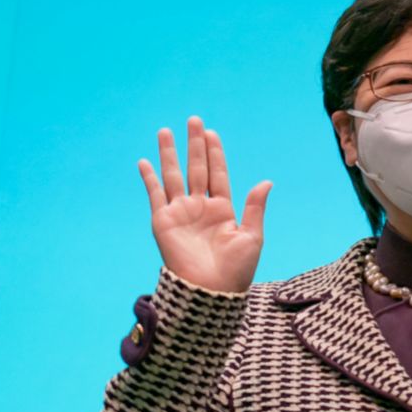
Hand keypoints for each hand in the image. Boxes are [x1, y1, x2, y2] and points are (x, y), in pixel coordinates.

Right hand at [138, 116, 271, 292]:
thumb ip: (254, 207)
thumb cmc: (236, 269)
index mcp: (223, 209)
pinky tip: (145, 161)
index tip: (211, 133)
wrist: (211, 291)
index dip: (215, 153)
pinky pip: (155, 195)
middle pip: (197, 168)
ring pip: (174, 175)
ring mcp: (181, 212)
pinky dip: (149, 178)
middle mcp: (200, 207)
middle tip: (193, 120)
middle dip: (195, 145)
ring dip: (169, 154)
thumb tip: (266, 181)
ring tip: (166, 131)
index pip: (218, 173)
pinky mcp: (163, 221)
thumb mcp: (251, 236)